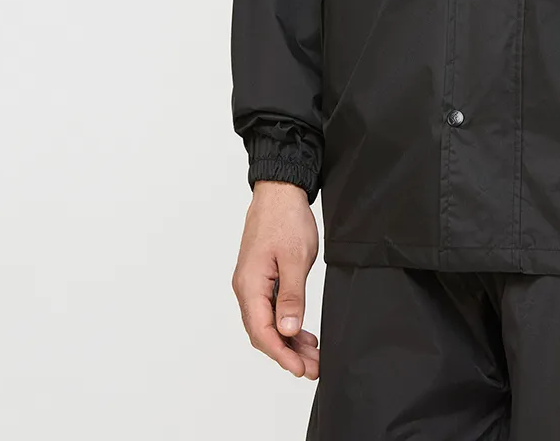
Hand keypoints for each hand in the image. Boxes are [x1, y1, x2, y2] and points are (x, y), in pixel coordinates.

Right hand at [232, 180, 320, 378]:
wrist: (280, 190)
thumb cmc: (286, 218)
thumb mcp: (295, 258)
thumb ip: (291, 296)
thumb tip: (287, 330)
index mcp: (250, 284)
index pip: (262, 331)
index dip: (281, 354)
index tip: (301, 369)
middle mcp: (246, 287)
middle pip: (263, 331)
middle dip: (287, 352)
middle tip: (313, 367)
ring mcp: (253, 283)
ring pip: (268, 322)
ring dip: (289, 340)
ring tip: (313, 354)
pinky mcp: (262, 277)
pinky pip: (271, 308)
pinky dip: (287, 322)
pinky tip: (303, 332)